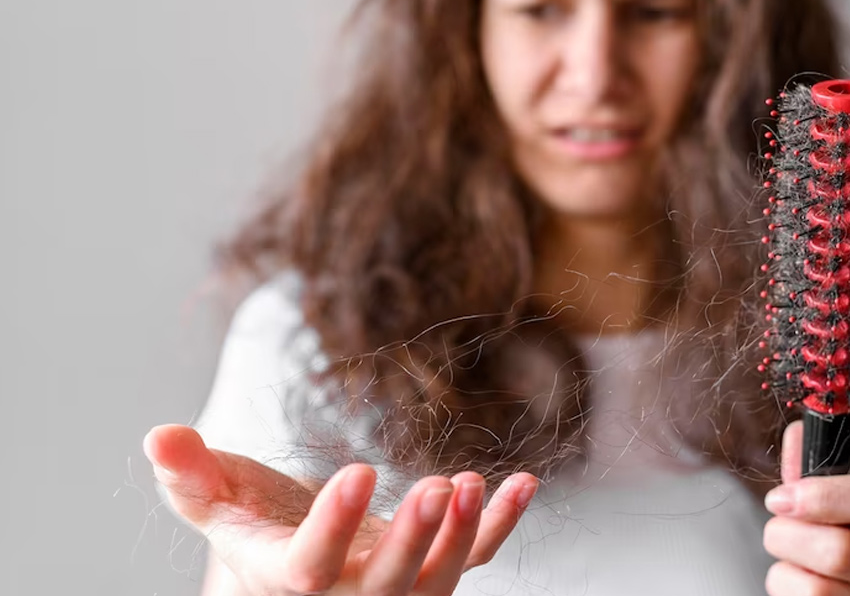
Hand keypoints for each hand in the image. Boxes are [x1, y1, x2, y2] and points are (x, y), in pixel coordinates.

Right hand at [144, 424, 536, 594]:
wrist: (294, 556)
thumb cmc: (251, 522)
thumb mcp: (215, 498)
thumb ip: (189, 474)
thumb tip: (158, 435)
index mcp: (286, 578)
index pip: (309, 569)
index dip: (335, 527)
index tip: (359, 472)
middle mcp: (346, 595)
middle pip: (387, 585)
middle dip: (414, 540)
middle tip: (440, 488)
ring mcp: (397, 587)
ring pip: (437, 579)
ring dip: (464, 536)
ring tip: (476, 484)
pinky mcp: (432, 569)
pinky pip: (476, 557)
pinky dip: (501, 524)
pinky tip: (524, 483)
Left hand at [761, 421, 849, 595]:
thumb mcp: (844, 500)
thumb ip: (817, 468)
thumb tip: (797, 433)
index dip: (826, 495)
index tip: (782, 496)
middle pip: (843, 552)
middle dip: (788, 535)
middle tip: (776, 529)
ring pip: (818, 589)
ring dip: (784, 567)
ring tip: (789, 557)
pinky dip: (786, 589)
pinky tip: (799, 581)